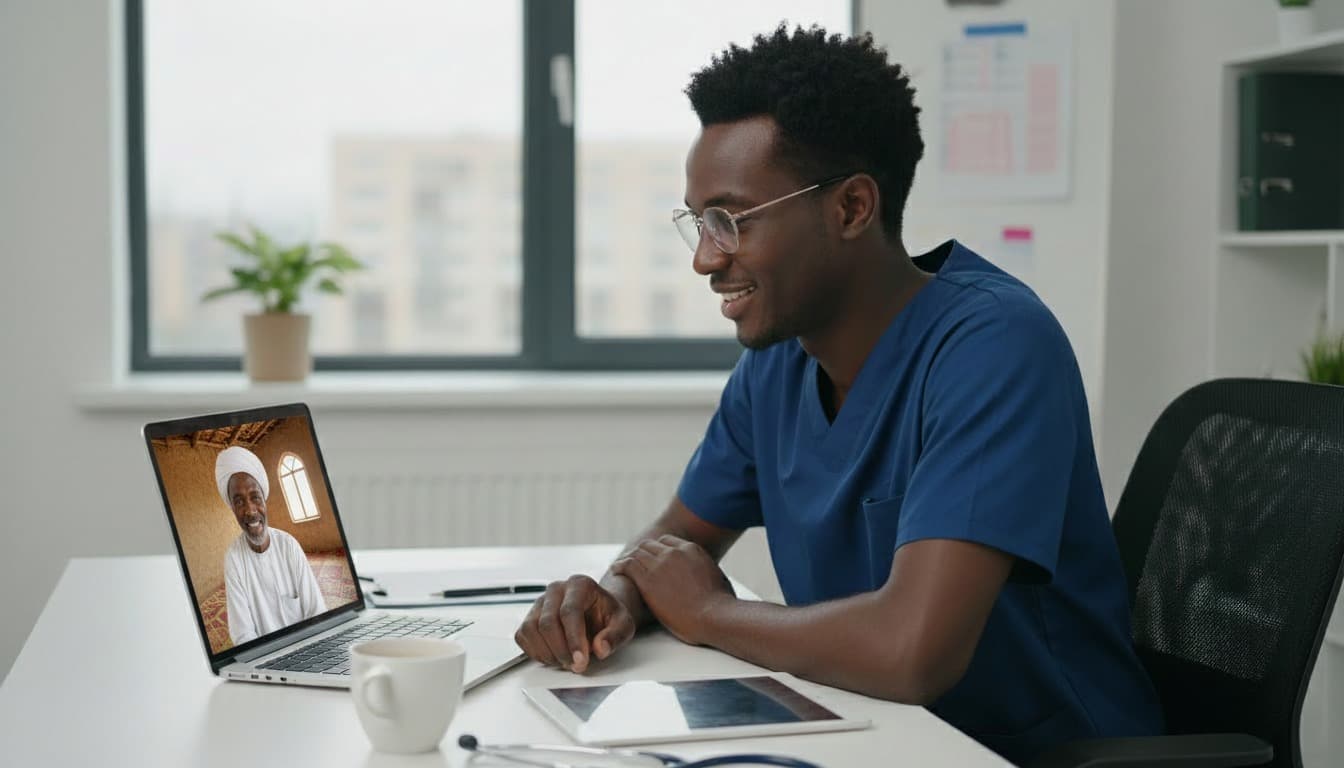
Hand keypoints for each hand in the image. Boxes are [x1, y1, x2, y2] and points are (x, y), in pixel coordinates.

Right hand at [514, 574, 635, 672]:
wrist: (597, 614)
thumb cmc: (608, 616)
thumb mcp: (623, 625)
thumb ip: (615, 636)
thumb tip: (601, 648)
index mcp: (580, 585)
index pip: (570, 611)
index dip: (574, 640)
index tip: (581, 661)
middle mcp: (556, 590)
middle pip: (548, 622)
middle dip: (561, 651)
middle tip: (576, 666)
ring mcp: (540, 602)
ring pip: (531, 629)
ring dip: (548, 653)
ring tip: (567, 661)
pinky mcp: (529, 617)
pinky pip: (523, 636)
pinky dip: (536, 652)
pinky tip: (554, 656)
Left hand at [611, 535, 735, 645]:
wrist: (714, 616)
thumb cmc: (721, 605)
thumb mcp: (718, 580)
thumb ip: (707, 573)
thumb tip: (712, 579)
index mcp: (692, 550)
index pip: (667, 542)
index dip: (658, 550)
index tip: (652, 557)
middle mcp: (674, 552)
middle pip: (650, 545)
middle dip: (641, 552)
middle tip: (633, 561)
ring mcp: (660, 564)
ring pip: (637, 553)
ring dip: (629, 558)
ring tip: (621, 565)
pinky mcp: (648, 579)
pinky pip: (628, 565)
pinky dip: (620, 565)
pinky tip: (616, 569)